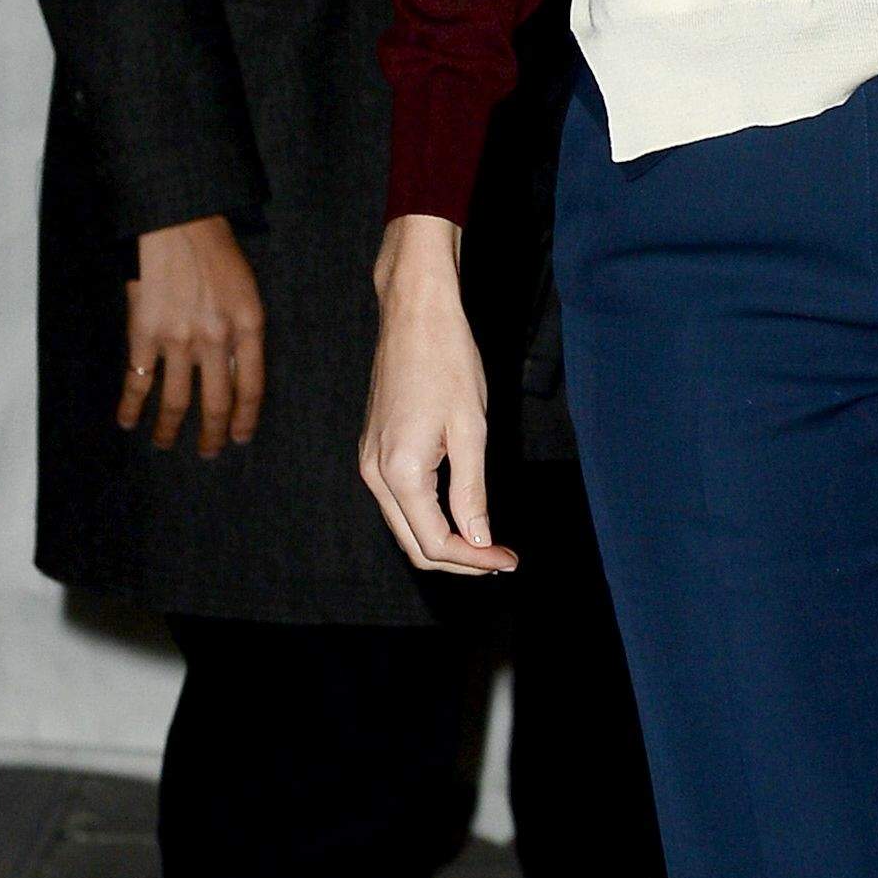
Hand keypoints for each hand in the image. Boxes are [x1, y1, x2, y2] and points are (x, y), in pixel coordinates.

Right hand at [121, 215, 263, 457]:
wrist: (178, 222)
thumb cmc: (216, 251)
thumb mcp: (247, 291)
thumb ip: (244, 333)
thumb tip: (237, 373)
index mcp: (248, 327)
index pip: (251, 388)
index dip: (246, 419)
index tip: (240, 438)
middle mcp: (216, 340)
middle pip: (216, 402)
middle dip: (212, 434)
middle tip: (208, 452)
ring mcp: (179, 339)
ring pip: (176, 400)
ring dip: (170, 429)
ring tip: (166, 444)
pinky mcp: (144, 333)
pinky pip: (137, 380)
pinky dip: (131, 405)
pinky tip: (128, 422)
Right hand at [358, 214, 514, 576]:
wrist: (414, 316)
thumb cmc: (447, 363)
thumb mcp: (470, 431)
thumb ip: (471, 492)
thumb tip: (479, 541)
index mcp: (400, 472)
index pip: (436, 542)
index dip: (475, 561)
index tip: (508, 560)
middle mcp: (375, 474)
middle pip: (414, 544)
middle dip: (459, 561)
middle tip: (500, 560)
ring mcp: (369, 462)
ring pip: (404, 526)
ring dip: (444, 543)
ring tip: (486, 544)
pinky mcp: (373, 450)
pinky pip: (399, 502)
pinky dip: (428, 519)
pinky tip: (460, 515)